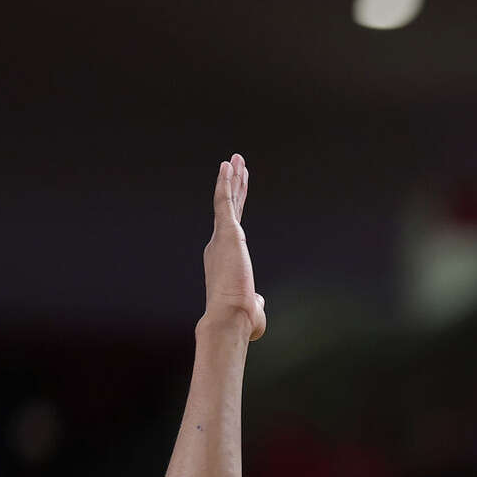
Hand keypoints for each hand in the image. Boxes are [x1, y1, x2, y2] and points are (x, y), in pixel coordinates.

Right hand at [203, 155, 264, 338]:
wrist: (231, 318)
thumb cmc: (241, 318)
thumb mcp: (251, 305)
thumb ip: (254, 299)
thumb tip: (257, 300)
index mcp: (224, 257)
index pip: (233, 224)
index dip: (236, 205)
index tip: (239, 188)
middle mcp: (219, 244)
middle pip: (229, 207)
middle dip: (233, 184)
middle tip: (235, 163)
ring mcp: (221, 237)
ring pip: (226, 200)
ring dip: (231, 178)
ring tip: (235, 158)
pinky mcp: (226, 233)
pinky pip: (224, 202)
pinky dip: (225, 183)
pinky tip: (228, 166)